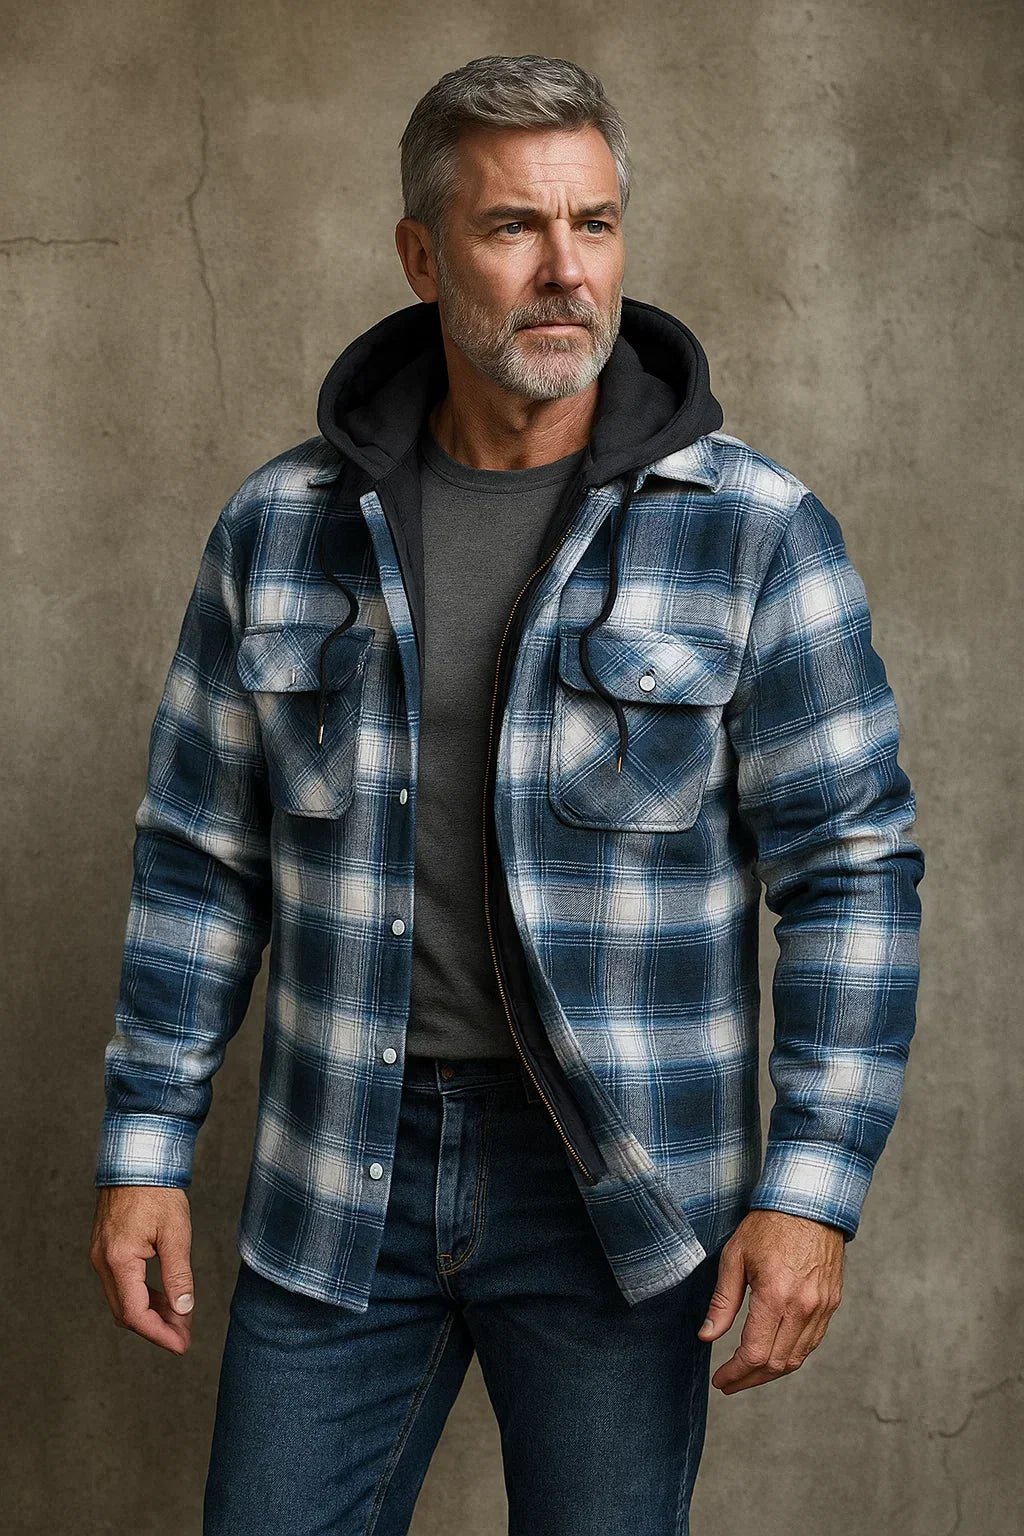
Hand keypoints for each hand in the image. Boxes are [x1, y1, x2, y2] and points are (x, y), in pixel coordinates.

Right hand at [89, 1186, 195, 1354]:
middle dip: (156, 1327)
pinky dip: (142, 1295)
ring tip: (180, 1318)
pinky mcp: (106, 1248)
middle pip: (125, 1313)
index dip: (159, 1333)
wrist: (138, 1159)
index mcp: (118, 1260)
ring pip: (122, 1300)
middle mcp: (103, 1262)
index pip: (135, 1313)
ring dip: (150, 1312)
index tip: (182, 1345)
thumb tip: (184, 1309)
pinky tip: (164, 1296)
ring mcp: (101, 1255)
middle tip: (184, 1335)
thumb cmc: (158, 1191)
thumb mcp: (175, 1233)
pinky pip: (121, 1284)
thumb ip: (178, 1274)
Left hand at [697, 1210, 845, 1393]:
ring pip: (797, 1358)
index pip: (755, 1353)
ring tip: (748, 1372)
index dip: (736, 1373)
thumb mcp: (735, 1257)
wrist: (809, 1203)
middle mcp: (803, 1307)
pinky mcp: (831, 1303)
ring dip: (772, 1371)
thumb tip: (706, 1335)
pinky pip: (812, 1342)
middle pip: (777, 1363)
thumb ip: (722, 1301)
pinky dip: (792, 1355)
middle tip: (729, 1383)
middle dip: (750, 1379)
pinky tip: (774, 1353)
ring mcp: (822, 1307)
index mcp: (776, 1295)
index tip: (720, 1380)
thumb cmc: (768, 1225)